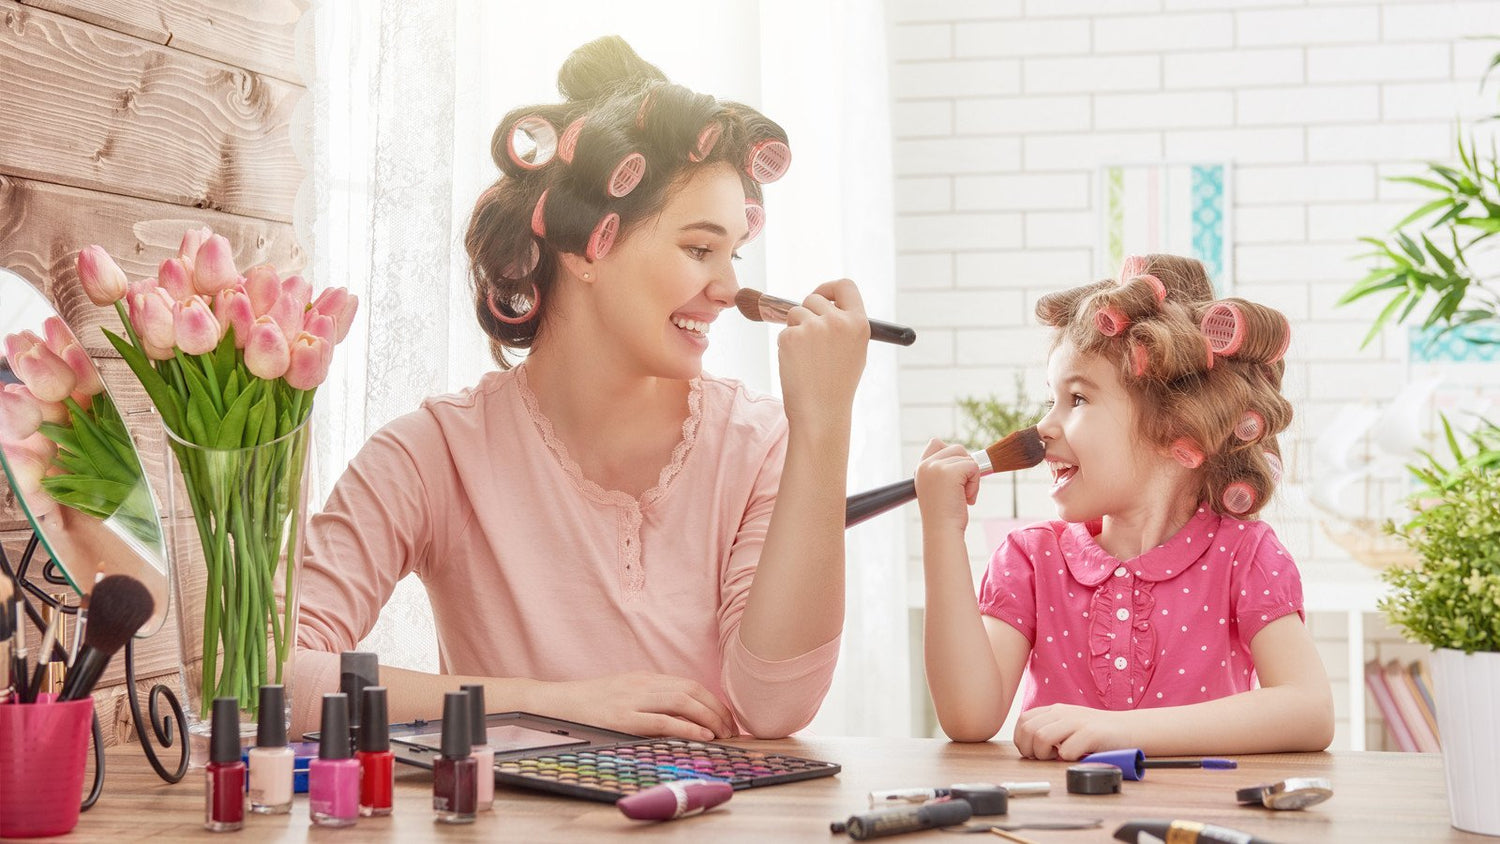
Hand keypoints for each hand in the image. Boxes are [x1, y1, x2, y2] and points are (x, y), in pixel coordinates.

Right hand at [543, 672, 736, 740]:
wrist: (558, 703)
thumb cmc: (591, 703)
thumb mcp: (625, 694)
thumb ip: (650, 700)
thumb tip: (680, 715)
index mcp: (645, 679)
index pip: (689, 685)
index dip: (713, 701)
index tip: (726, 718)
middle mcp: (643, 685)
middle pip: (691, 690)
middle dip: (717, 709)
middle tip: (731, 729)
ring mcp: (633, 701)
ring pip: (682, 702)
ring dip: (708, 718)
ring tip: (722, 734)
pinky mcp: (623, 719)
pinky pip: (661, 721)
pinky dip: (686, 727)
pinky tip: (702, 736)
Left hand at [776, 279, 868, 429]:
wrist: (821, 412)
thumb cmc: (837, 385)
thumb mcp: (854, 350)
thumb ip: (844, 325)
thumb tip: (824, 305)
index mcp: (859, 323)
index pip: (846, 286)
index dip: (830, 288)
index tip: (822, 295)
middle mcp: (838, 321)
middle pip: (814, 298)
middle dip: (807, 313)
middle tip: (809, 340)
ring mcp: (814, 327)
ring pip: (795, 313)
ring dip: (796, 330)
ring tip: (807, 358)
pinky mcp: (792, 336)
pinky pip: (785, 331)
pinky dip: (787, 346)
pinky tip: (797, 366)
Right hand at [914, 438, 980, 531]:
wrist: (943, 532)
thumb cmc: (945, 515)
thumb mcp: (938, 488)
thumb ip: (945, 471)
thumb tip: (970, 458)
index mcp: (921, 468)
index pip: (937, 443)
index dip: (952, 456)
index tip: (954, 479)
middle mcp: (926, 465)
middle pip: (958, 449)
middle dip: (966, 469)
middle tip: (960, 492)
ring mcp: (936, 467)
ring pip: (968, 458)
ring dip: (972, 478)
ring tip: (962, 496)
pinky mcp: (950, 472)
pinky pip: (974, 467)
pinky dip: (975, 484)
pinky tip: (966, 498)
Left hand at [1013, 703, 1131, 760]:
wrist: (1129, 728)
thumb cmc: (1097, 732)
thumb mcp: (1068, 724)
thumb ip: (1050, 730)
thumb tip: (1029, 747)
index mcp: (1055, 710)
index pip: (1023, 721)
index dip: (1022, 740)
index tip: (1033, 752)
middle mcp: (1063, 713)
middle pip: (1029, 730)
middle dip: (1030, 749)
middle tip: (1045, 757)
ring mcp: (1077, 722)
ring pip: (1041, 737)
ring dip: (1045, 754)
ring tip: (1058, 757)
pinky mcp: (1091, 733)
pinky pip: (1067, 750)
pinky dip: (1067, 759)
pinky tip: (1076, 757)